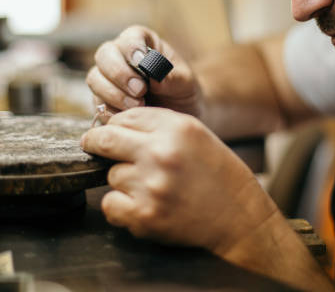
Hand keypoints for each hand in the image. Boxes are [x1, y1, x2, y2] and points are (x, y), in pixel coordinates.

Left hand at [80, 107, 279, 253]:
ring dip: (122, 180)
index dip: (116, 124)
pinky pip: (110, 204)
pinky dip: (120, 205)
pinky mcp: (144, 216)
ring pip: (110, 175)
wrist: (239, 218)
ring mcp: (150, 186)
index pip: (125, 117)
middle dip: (96, 143)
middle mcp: (160, 154)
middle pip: (105, 140)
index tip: (113, 132)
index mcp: (175, 129)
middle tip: (95, 146)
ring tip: (147, 186)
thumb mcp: (195, 135)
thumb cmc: (218, 175)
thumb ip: (157, 126)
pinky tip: (141, 204)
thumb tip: (115, 125)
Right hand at [86, 26, 200, 122]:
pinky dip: (110, 110)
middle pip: (104, 55)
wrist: (177, 118)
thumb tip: (155, 76)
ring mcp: (107, 79)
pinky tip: (128, 117)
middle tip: (140, 90)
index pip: (129, 37)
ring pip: (95, 79)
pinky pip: (97, 103)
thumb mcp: (185, 83)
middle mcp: (119, 56)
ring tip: (139, 106)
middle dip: (119, 73)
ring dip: (114, 93)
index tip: (141, 63)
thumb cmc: (182, 92)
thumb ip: (172, 77)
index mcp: (141, 42)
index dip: (131, 48)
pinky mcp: (102, 101)